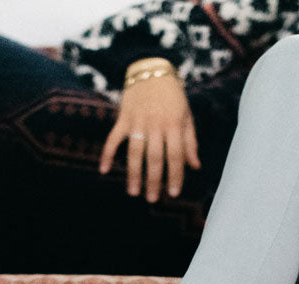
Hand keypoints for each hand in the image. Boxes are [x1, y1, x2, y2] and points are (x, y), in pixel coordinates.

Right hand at [99, 72, 200, 202]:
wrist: (151, 68)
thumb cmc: (173, 95)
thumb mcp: (186, 115)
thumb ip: (190, 141)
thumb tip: (195, 166)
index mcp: (174, 125)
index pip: (176, 156)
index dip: (175, 176)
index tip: (174, 193)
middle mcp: (156, 125)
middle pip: (155, 158)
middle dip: (154, 181)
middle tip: (152, 199)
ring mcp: (137, 122)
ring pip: (135, 152)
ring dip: (133, 174)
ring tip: (134, 192)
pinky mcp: (123, 118)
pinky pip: (113, 139)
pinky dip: (107, 154)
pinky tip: (104, 170)